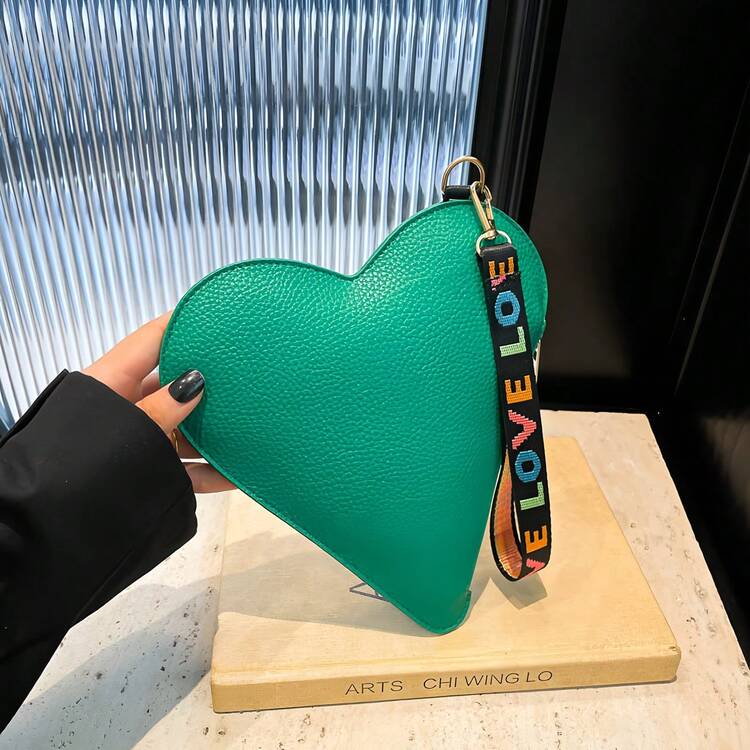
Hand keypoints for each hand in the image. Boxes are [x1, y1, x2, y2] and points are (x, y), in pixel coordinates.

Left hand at [84, 313, 234, 493]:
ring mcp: (140, 441)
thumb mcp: (121, 430)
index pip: (151, 340)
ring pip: (185, 427)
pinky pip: (186, 467)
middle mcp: (129, 408)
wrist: (48, 526)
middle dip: (209, 380)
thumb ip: (160, 409)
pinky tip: (237, 473)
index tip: (218, 314)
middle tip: (247, 369)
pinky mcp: (149, 473)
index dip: (182, 323)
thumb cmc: (78, 466)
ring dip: (215, 429)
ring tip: (251, 420)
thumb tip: (196, 381)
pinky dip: (210, 471)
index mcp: (112, 384)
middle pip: (174, 384)